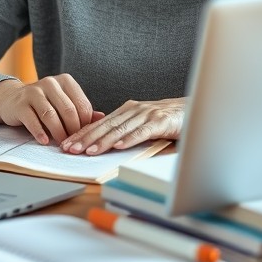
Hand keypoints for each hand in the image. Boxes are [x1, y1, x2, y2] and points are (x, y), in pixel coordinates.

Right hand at [0, 75, 100, 144]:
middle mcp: (50, 83)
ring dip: (58, 133)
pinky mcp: (20, 104)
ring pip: (51, 115)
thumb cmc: (44, 104)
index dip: (86, 124)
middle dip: (73, 130)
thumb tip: (102, 118)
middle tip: (74, 143)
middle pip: (68, 110)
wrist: (12, 99)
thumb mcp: (63, 103)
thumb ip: (81, 110)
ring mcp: (33, 92)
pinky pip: (33, 120)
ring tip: (61, 144)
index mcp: (65, 81)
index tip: (84, 136)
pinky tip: (45, 141)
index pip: (82, 104)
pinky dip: (40, 133)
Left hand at [60, 97, 184, 154]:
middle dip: (86, 138)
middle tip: (70, 149)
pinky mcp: (161, 121)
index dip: (82, 133)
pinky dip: (130, 139)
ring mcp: (147, 115)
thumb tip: (103, 143)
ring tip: (89, 151)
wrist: (194, 109)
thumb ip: (124, 129)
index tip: (67, 144)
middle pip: (106, 126)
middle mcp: (134, 110)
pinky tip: (119, 146)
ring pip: (121, 129)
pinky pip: (143, 131)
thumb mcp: (141, 123)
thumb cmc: (166, 120)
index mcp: (127, 110)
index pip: (100, 123)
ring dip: (104, 141)